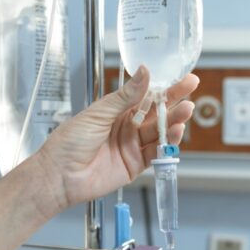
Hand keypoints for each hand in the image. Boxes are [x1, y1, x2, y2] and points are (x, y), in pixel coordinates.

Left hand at [38, 66, 198, 208]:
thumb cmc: (69, 142)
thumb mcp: (98, 113)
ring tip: (185, 111)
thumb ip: (125, 96)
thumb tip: (143, 73)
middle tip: (190, 89)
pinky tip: (176, 133)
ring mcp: (131, 146)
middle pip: (156, 112)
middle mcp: (126, 126)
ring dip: (174, 121)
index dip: (163, 86)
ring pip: (159, 131)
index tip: (180, 76)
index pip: (145, 95)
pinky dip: (168, 144)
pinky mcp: (134, 164)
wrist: (59, 176)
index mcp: (116, 110)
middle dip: (174, 101)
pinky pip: (156, 153)